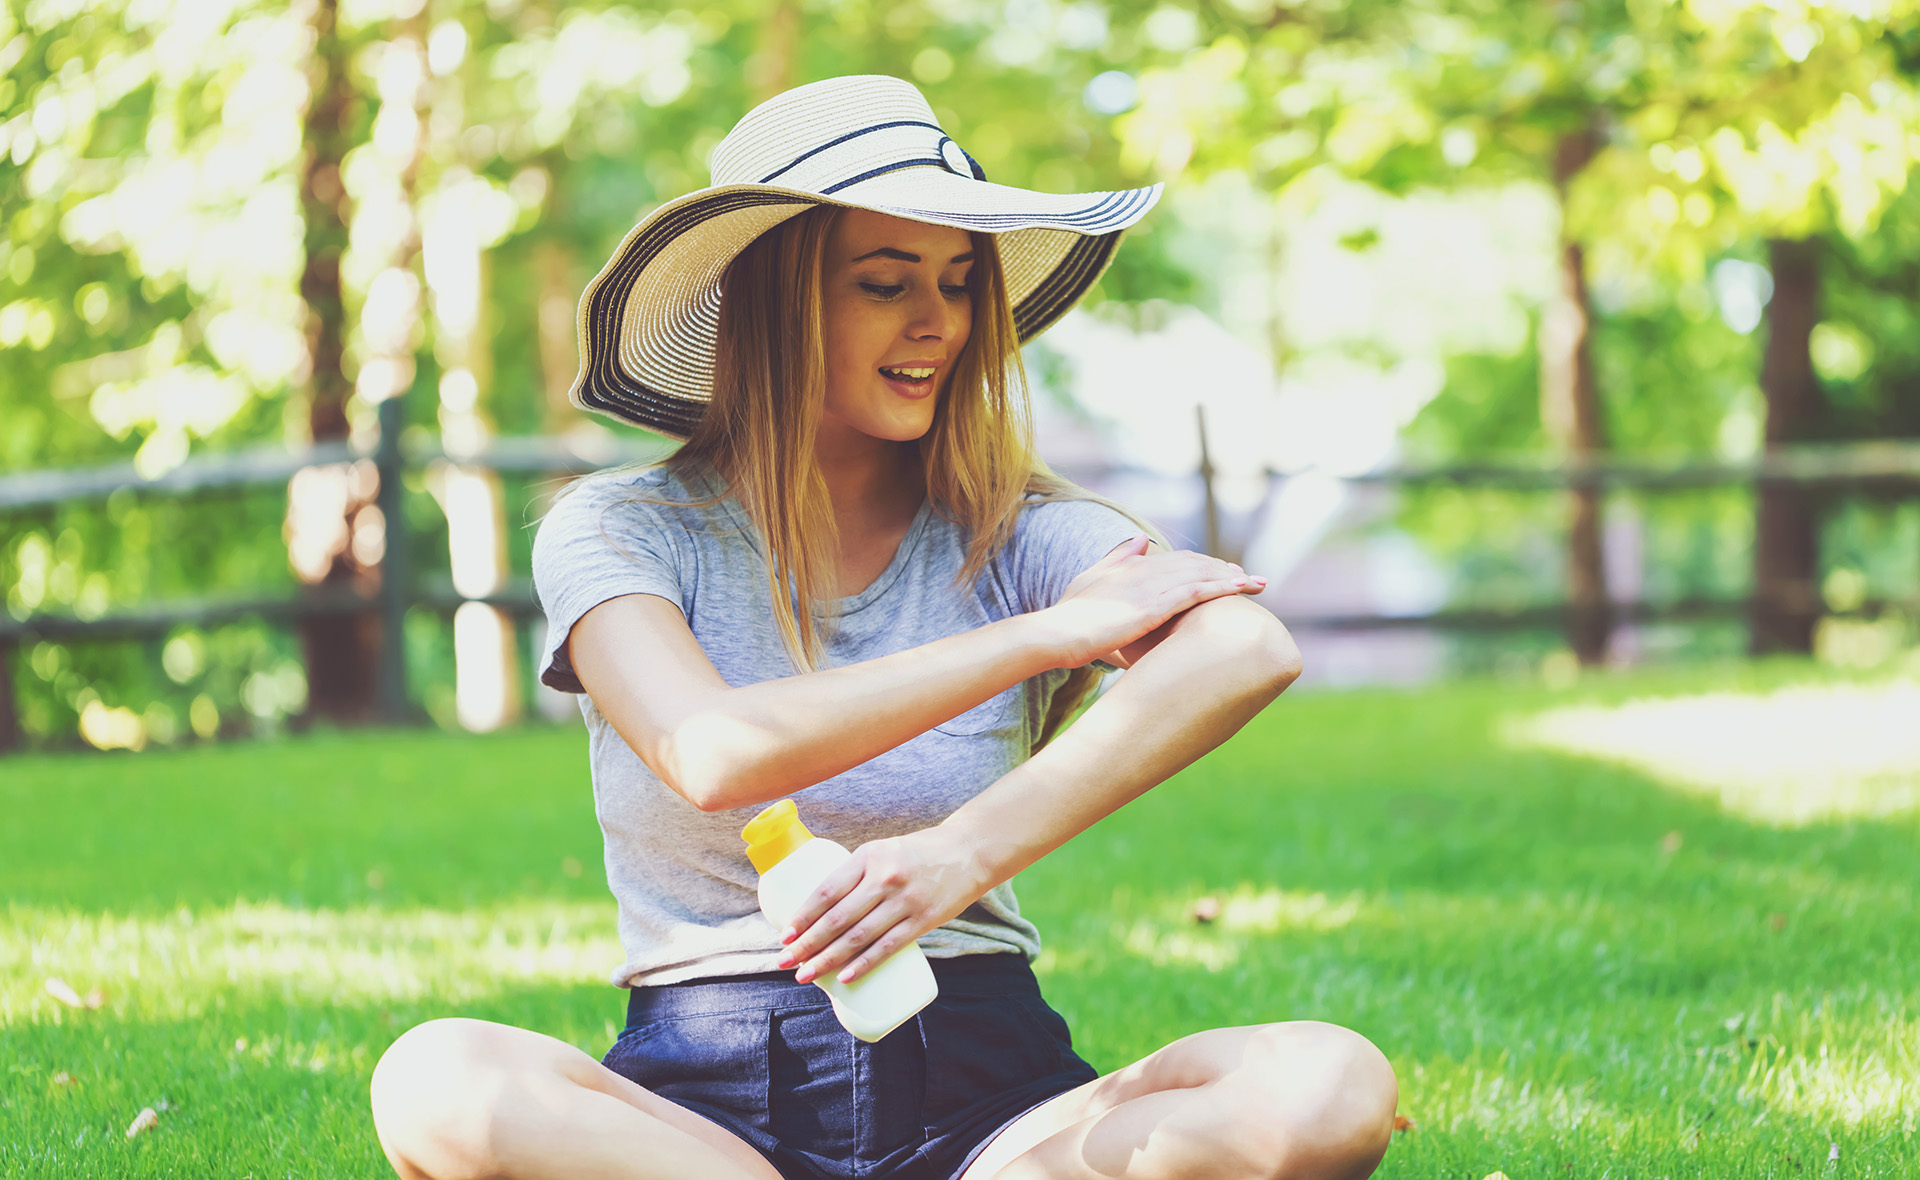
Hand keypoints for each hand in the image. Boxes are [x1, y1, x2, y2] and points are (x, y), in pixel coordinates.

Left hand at [774, 827, 986, 985]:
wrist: (969, 852)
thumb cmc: (918, 854)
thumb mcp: (883, 851)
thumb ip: (857, 876)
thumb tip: (822, 912)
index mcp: (869, 857)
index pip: (827, 890)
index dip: (803, 916)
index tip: (785, 935)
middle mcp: (884, 878)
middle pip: (837, 918)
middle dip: (807, 944)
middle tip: (786, 961)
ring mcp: (905, 901)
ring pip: (858, 937)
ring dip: (828, 959)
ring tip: (807, 974)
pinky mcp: (923, 920)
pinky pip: (887, 947)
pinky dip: (863, 964)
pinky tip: (844, 977)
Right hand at [1038, 535, 1265, 669]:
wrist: (1056, 633)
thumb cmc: (1069, 615)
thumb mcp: (1091, 579)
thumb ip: (1118, 558)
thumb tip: (1142, 539)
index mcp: (1132, 567)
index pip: (1177, 560)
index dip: (1203, 564)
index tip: (1223, 570)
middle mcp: (1145, 571)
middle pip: (1195, 565)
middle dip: (1224, 570)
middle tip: (1250, 578)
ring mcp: (1150, 588)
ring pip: (1201, 576)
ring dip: (1232, 577)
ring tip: (1258, 583)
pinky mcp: (1153, 607)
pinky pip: (1196, 593)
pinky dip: (1222, 588)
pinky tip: (1242, 589)